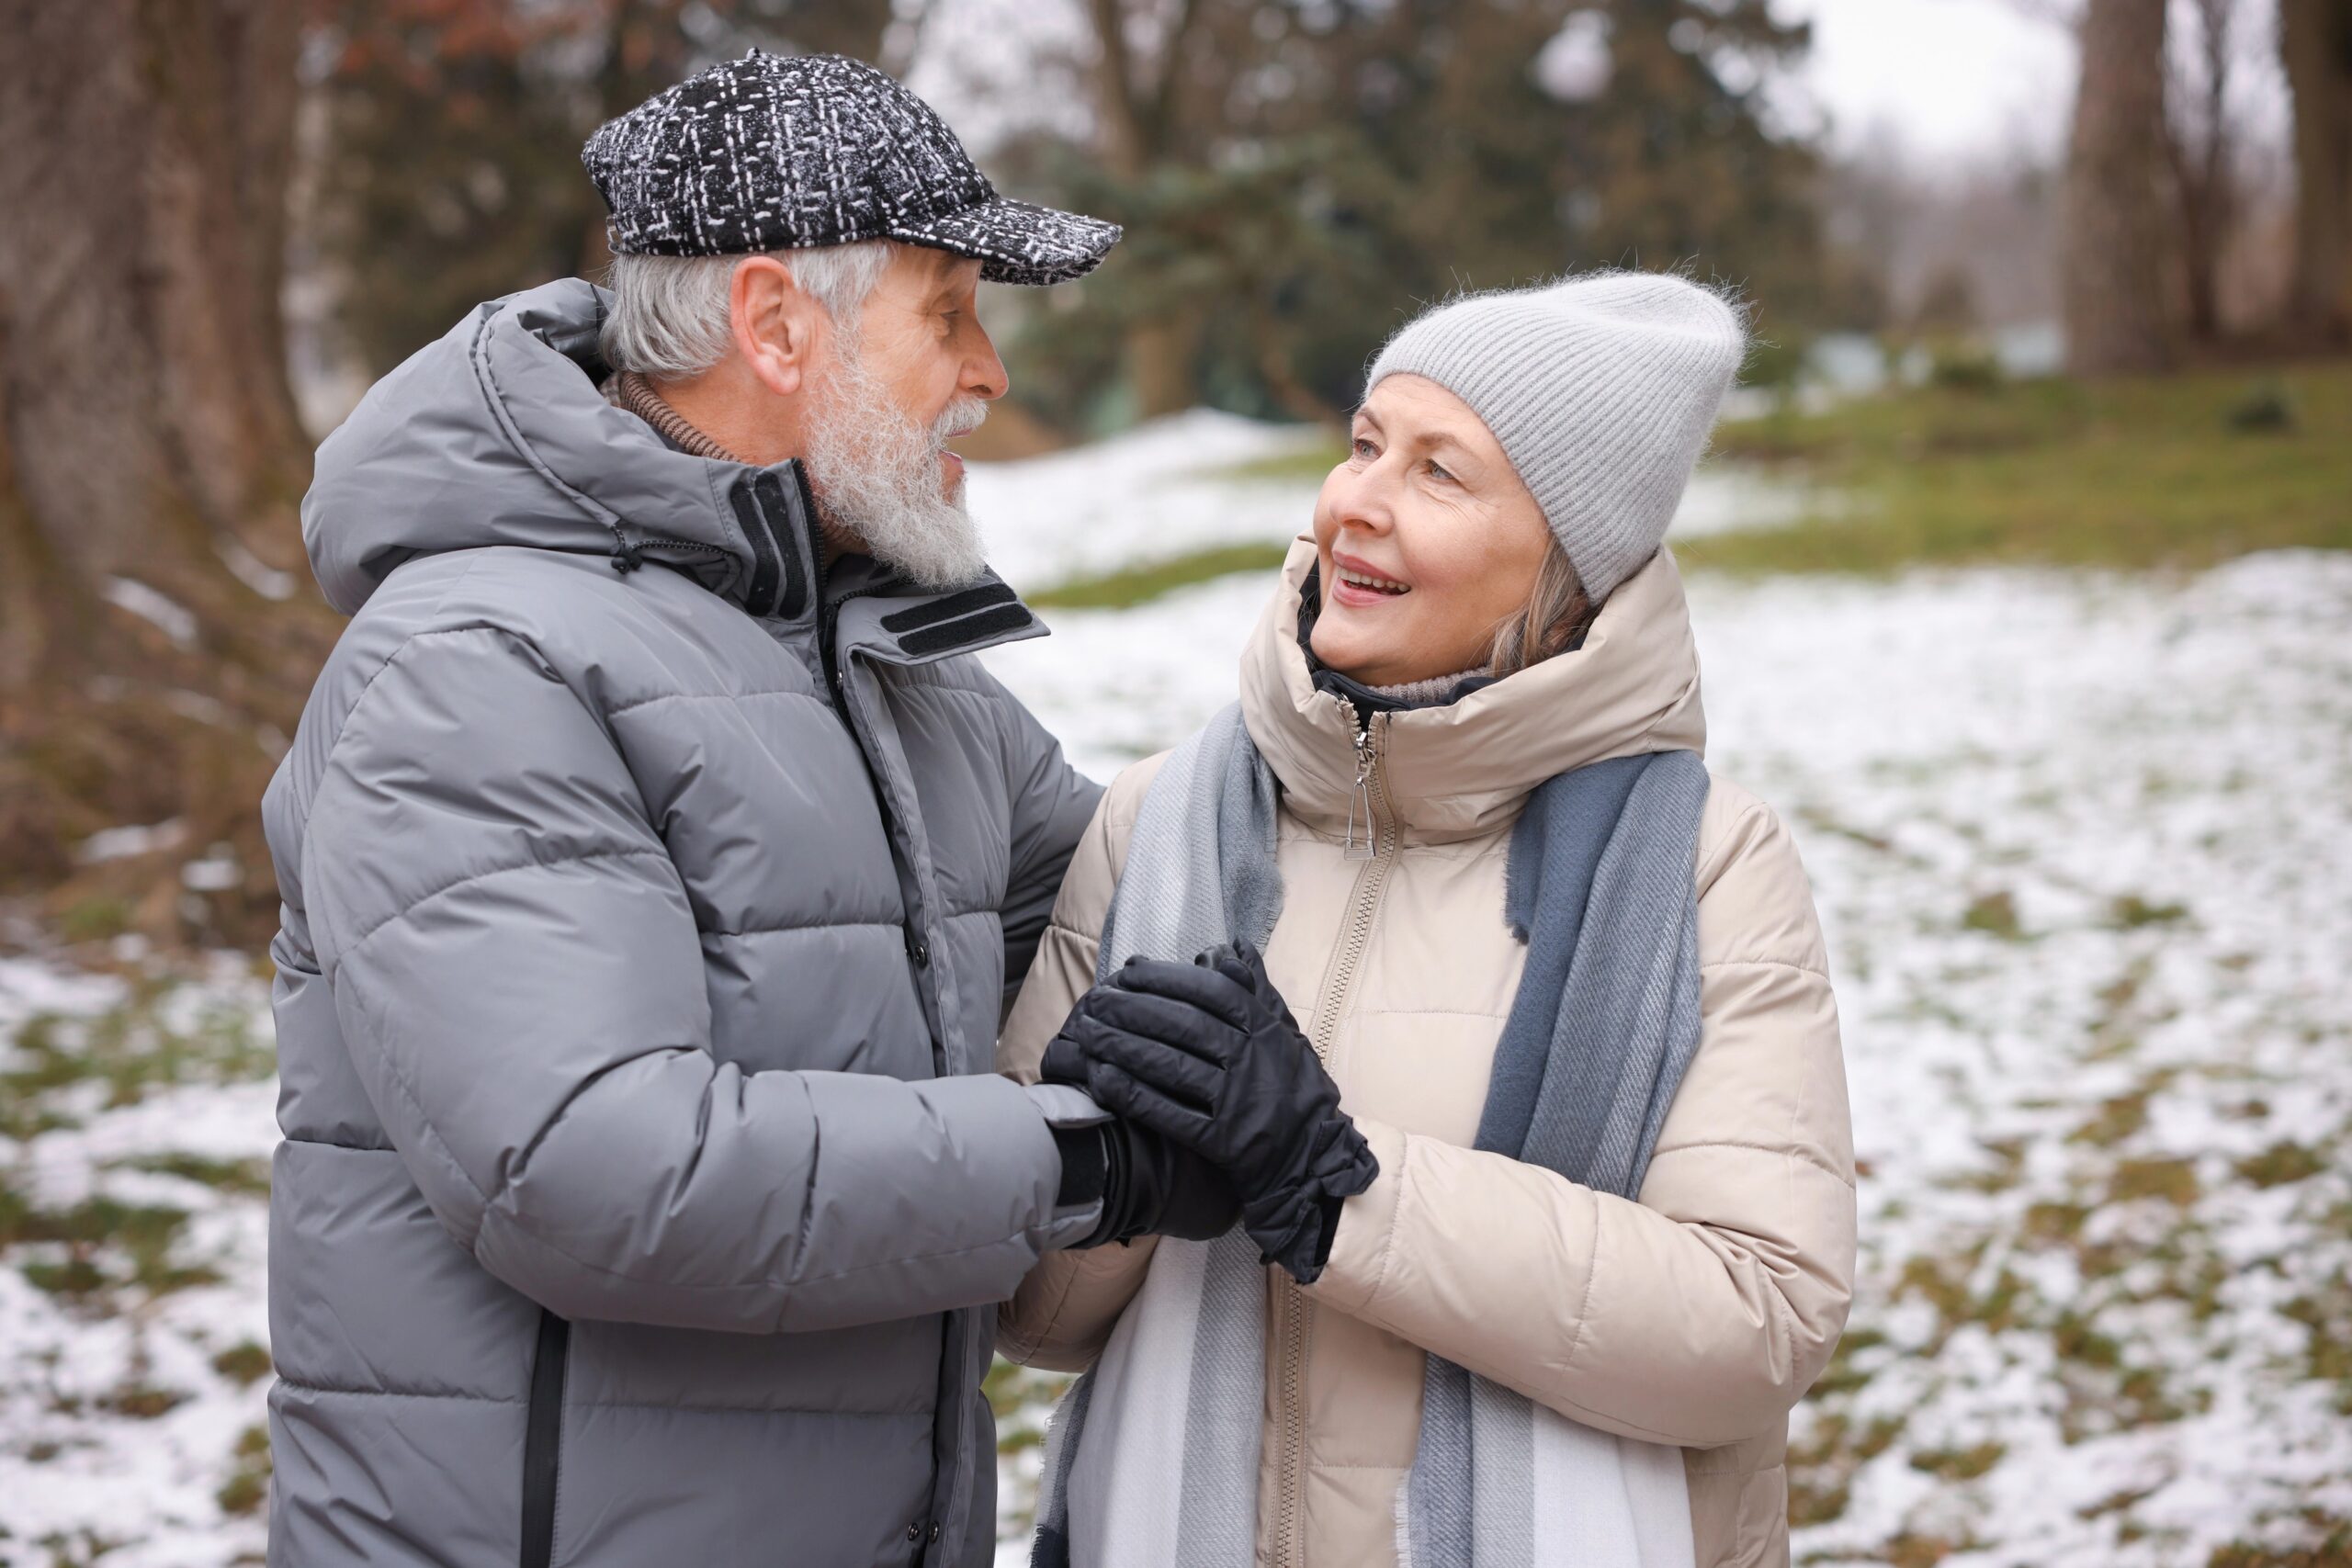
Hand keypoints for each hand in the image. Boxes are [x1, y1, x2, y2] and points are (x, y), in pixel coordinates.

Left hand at [1046, 942, 1376, 1281]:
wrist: (1312, 1156)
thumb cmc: (1294, 1089)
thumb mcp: (1285, 1033)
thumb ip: (1255, 988)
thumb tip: (1231, 945)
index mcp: (1264, 1029)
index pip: (1211, 992)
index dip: (1167, 978)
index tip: (1130, 971)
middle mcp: (1251, 1060)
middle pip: (1184, 1026)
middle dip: (1134, 1009)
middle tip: (1096, 1000)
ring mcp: (1236, 1101)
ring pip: (1171, 1066)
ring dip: (1124, 1047)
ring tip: (1088, 1033)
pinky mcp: (1222, 1141)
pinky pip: (1170, 1114)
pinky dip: (1134, 1095)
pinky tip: (1103, 1078)